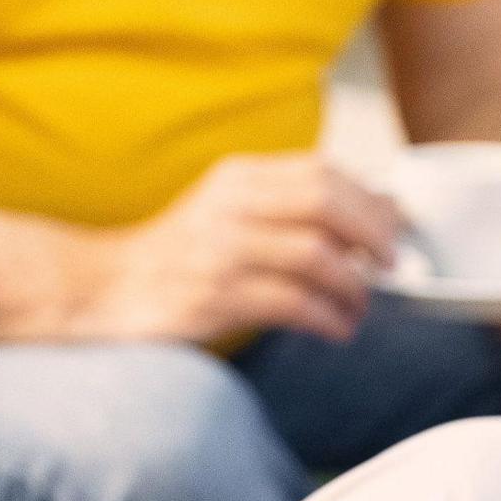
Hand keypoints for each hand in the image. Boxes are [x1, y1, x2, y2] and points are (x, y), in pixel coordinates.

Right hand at [75, 154, 400, 345]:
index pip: (321, 172)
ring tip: (358, 306)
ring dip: (354, 288)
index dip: (370, 201)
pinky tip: (336, 329)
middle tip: (388, 266)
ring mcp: (222, 251)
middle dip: (373, 237)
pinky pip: (295, 305)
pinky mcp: (218, 297)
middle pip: (326, 205)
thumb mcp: (227, 207)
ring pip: (318, 258)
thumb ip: (290, 202)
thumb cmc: (180, 253)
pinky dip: (329, 319)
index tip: (394, 229)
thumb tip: (380, 207)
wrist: (107, 287)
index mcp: (236, 176)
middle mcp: (229, 206)